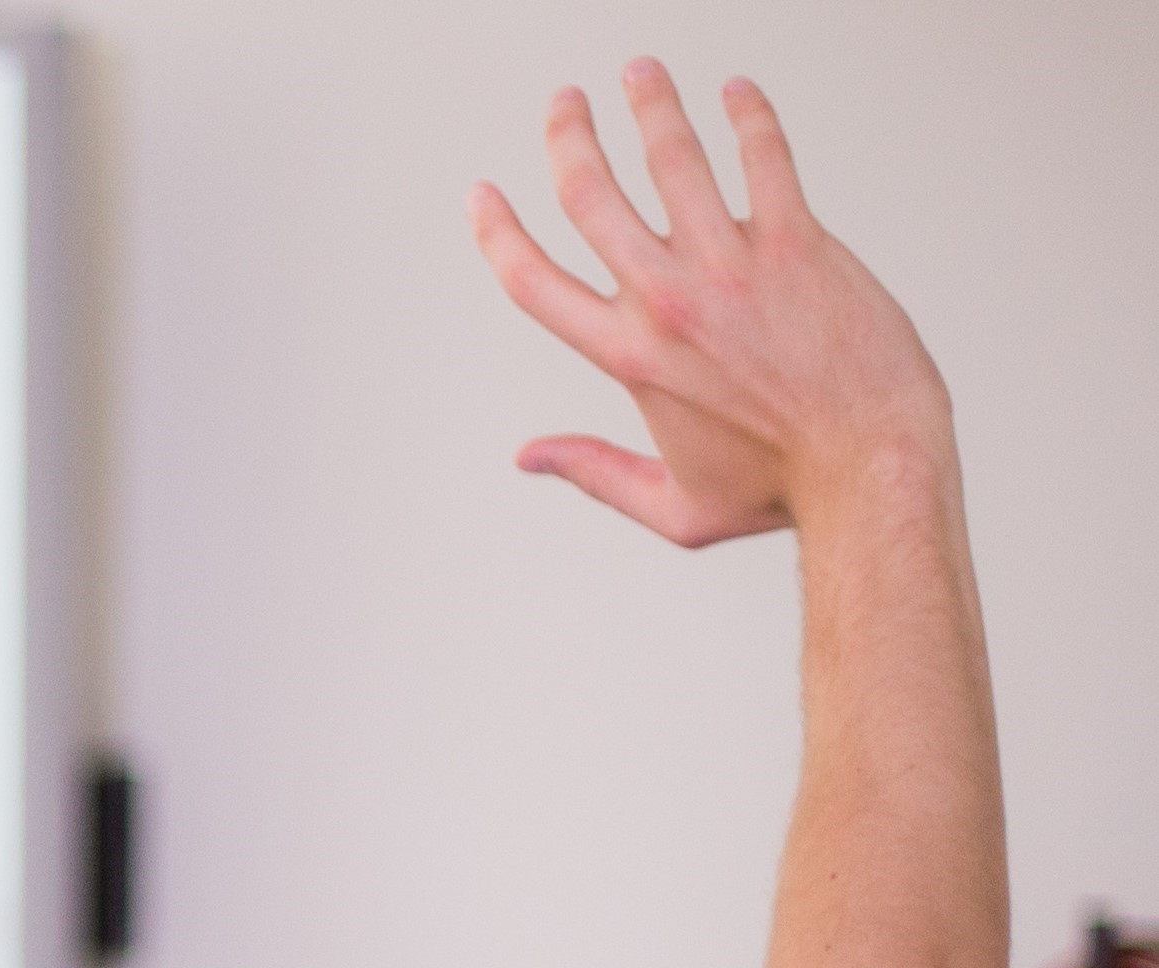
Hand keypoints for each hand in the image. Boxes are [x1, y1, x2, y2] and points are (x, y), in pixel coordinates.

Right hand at [470, 64, 949, 547]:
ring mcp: (734, 266)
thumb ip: (593, 473)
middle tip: (566, 102)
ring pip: (674, 158)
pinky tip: (738, 93)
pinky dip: (748, 115)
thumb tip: (529, 458)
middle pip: (592, 195)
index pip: (534, 281)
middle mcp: (669, 302)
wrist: (870, 463)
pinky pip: (765, 158)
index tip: (484, 195)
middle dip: (568, 135)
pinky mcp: (798, 244)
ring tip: (641, 74)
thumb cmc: (779, 489)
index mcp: (628, 357)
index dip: (497, 231)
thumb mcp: (671, 506)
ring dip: (650, 104)